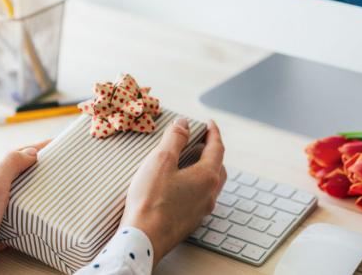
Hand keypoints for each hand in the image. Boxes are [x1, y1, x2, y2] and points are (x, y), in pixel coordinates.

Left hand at [0, 140, 49, 274]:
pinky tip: (40, 217)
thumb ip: (10, 165)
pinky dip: (32, 216)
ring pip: (20, 197)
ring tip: (53, 190)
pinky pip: (20, 220)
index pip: (15, 156)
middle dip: (38, 169)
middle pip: (18, 175)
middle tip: (58, 167)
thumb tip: (30, 152)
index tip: (54, 144)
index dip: (35, 148)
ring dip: (36, 193)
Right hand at [120, 118, 225, 265]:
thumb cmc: (150, 200)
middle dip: (212, 151)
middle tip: (200, 141)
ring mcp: (202, 210)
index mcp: (207, 176)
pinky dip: (197, 184)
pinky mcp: (191, 221)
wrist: (143, 239)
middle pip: (218, 167)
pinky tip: (181, 185)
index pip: (217, 148)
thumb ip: (174, 138)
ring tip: (190, 161)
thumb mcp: (161, 161)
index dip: (213, 133)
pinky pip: (201, 197)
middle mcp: (209, 194)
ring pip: (211, 184)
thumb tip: (184, 123)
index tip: (209, 123)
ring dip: (205, 169)